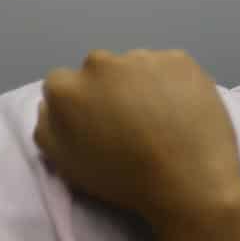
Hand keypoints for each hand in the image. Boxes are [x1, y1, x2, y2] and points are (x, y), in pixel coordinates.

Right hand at [33, 50, 239, 226]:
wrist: (191, 182)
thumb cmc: (124, 179)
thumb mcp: (66, 163)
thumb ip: (47, 125)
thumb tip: (50, 104)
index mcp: (64, 87)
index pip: (65, 86)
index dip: (86, 108)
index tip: (105, 128)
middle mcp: (98, 62)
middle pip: (101, 72)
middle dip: (113, 92)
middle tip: (137, 125)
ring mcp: (141, 57)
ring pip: (137, 67)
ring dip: (145, 85)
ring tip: (165, 120)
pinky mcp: (180, 59)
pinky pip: (171, 68)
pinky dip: (176, 84)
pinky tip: (186, 110)